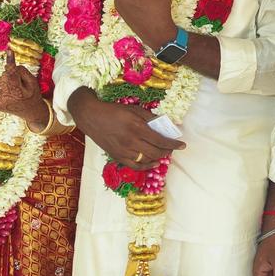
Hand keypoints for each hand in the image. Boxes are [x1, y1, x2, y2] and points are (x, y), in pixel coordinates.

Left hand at [0, 50, 44, 123]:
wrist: (32, 111)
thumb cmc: (33, 94)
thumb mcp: (33, 81)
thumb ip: (22, 71)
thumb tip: (8, 66)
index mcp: (19, 91)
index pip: (12, 72)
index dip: (10, 61)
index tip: (9, 51)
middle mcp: (7, 98)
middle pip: (5, 75)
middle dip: (13, 75)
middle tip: (21, 83)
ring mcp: (0, 102)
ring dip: (5, 80)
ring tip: (15, 88)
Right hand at [69, 89, 184, 169]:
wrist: (92, 117)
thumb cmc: (114, 111)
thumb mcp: (134, 109)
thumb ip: (150, 118)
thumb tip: (165, 125)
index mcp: (137, 128)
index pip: (161, 140)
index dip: (173, 144)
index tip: (182, 145)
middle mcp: (131, 142)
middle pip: (156, 152)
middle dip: (168, 151)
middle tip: (172, 147)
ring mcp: (124, 151)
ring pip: (146, 160)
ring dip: (158, 158)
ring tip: (164, 153)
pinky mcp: (117, 156)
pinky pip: (135, 166)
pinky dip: (146, 166)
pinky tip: (153, 163)